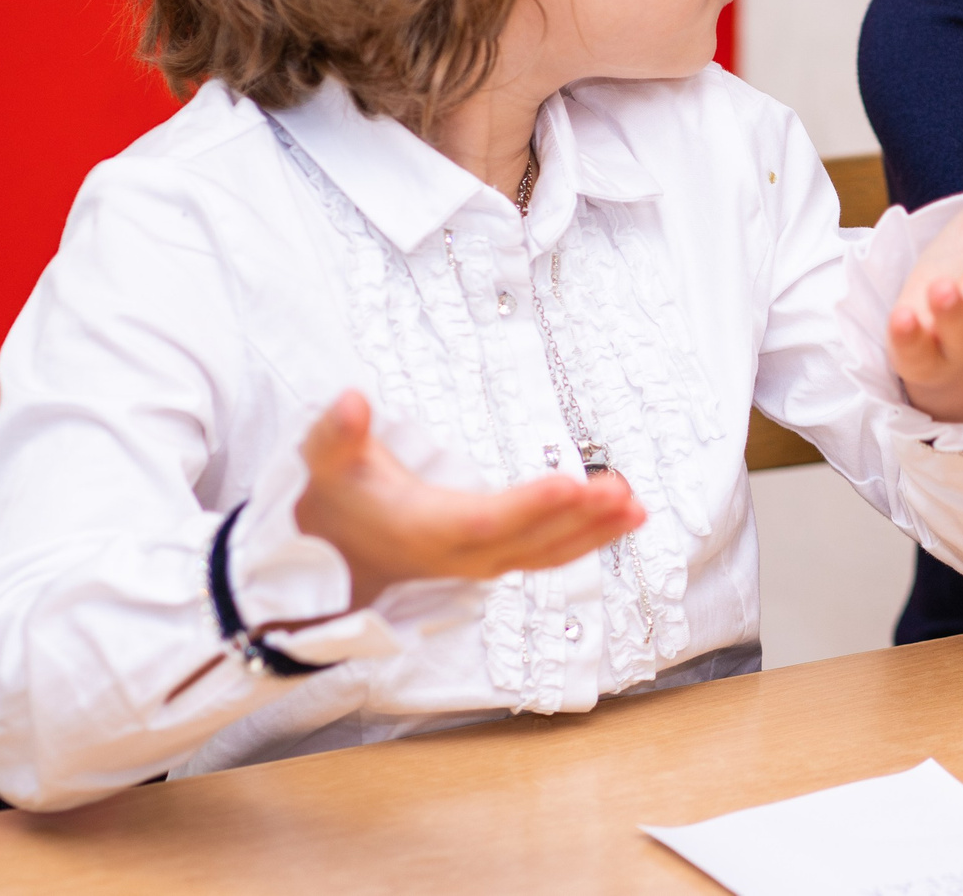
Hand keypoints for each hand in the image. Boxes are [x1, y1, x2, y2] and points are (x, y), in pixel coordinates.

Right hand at [294, 390, 645, 609]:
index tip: (571, 483)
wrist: (333, 555)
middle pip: (529, 541)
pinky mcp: (495, 559)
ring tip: (637, 507)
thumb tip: (351, 400)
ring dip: (593, 533)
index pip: (485, 520)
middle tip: (623, 491)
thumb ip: (337, 434)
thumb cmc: (337, 500)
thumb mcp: (326, 461)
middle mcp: (460, 554)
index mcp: (425, 528)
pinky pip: (547, 556)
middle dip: (578, 518)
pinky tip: (621, 520)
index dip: (529, 505)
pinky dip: (585, 540)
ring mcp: (481, 562)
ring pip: (545, 554)